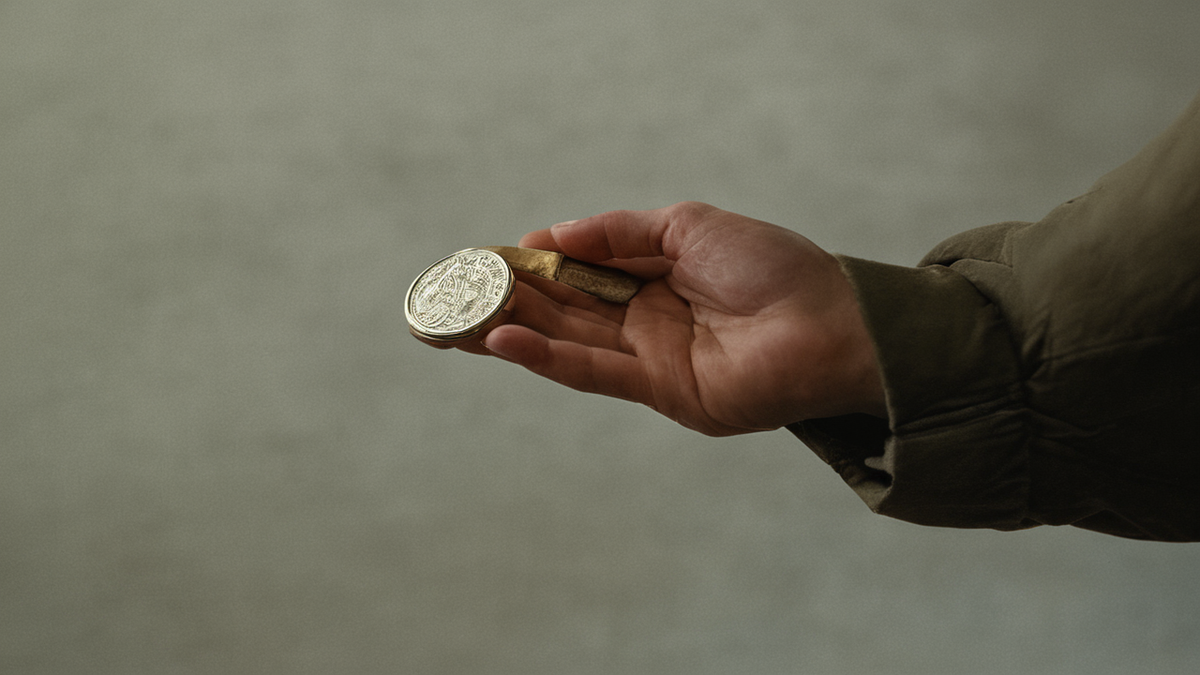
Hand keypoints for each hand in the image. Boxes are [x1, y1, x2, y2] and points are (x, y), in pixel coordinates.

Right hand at [443, 202, 884, 434]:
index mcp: (649, 275)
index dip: (523, 266)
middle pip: (556, 311)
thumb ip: (617, 231)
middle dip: (499, 304)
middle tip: (441, 299)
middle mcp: (641, 318)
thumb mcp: (688, 224)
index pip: (571, 271)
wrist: (829, 322)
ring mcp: (647, 357)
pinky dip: (546, 357)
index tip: (475, 261)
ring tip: (451, 322)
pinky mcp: (658, 391)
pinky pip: (591, 371)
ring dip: (505, 332)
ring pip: (562, 343)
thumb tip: (549, 234)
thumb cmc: (772, 266)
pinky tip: (503, 340)